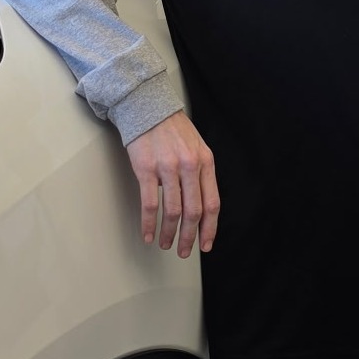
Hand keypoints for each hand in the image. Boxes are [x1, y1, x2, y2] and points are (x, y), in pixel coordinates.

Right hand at [125, 111, 218, 257]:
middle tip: (184, 251)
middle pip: (194, 212)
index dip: (210, 228)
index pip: (212, 203)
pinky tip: (148, 234)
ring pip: (173, 211)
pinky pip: (150, 204)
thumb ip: (201, 174)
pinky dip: (149, 224)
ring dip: (170, 233)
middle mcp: (190, 166)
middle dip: (190, 237)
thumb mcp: (197, 148)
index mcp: (205, 162)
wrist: (147, 107)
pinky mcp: (146, 169)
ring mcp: (168, 168)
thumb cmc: (172, 131)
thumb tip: (200, 206)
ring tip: (166, 244)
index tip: (206, 244)